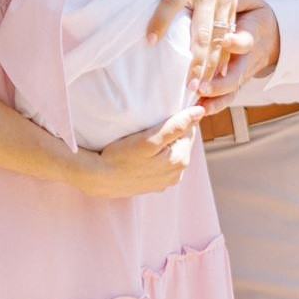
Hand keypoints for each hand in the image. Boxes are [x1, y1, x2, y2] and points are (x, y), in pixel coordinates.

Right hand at [70, 108, 205, 197]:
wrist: (98, 178)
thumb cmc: (121, 157)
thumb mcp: (149, 139)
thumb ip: (176, 126)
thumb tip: (200, 112)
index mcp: (181, 161)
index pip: (189, 131)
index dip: (175, 121)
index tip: (158, 117)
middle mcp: (176, 175)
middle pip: (180, 143)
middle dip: (169, 134)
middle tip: (148, 129)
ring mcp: (164, 182)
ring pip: (170, 154)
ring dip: (161, 146)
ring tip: (142, 141)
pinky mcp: (152, 186)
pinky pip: (159, 165)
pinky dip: (153, 158)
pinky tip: (139, 155)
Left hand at [148, 0, 254, 88]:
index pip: (171, 2)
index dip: (160, 21)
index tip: (150, 41)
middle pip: (202, 30)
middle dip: (197, 59)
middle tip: (190, 84)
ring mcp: (224, 1)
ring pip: (219, 38)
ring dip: (211, 64)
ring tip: (203, 86)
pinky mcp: (234, 7)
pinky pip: (230, 35)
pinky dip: (226, 56)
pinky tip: (220, 75)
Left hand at [197, 2, 280, 109]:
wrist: (274, 35)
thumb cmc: (255, 15)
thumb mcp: (252, 2)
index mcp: (251, 35)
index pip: (245, 41)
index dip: (237, 42)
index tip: (226, 41)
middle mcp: (248, 58)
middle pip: (236, 74)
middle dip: (220, 82)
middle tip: (201, 86)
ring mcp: (243, 73)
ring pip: (231, 89)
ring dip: (215, 98)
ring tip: (197, 103)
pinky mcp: (237, 83)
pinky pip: (227, 97)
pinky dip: (214, 105)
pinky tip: (198, 111)